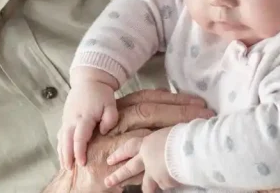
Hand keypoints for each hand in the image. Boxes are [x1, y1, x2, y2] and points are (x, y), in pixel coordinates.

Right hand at [59, 80, 117, 168]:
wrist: (89, 80)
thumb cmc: (101, 94)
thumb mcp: (110, 104)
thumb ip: (110, 119)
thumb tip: (103, 133)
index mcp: (84, 116)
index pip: (79, 137)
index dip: (79, 151)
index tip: (81, 163)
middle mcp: (72, 119)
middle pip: (66, 140)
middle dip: (67, 155)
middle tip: (69, 169)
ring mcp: (66, 118)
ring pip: (61, 138)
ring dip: (62, 152)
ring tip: (64, 166)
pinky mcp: (65, 118)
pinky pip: (60, 134)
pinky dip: (60, 145)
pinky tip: (62, 154)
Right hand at [68, 89, 213, 191]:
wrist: (75, 181)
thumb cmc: (98, 162)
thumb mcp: (120, 144)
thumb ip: (140, 136)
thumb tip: (167, 131)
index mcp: (116, 113)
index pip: (148, 99)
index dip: (172, 98)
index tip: (195, 100)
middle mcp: (114, 120)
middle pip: (150, 107)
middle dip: (178, 106)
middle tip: (204, 110)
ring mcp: (113, 136)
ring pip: (147, 122)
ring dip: (174, 121)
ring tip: (197, 124)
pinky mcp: (112, 154)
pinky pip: (138, 144)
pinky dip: (157, 143)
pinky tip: (174, 142)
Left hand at [105, 127, 179, 192]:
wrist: (189, 150)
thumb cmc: (181, 137)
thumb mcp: (168, 134)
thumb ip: (163, 144)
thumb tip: (167, 147)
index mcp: (147, 144)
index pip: (129, 148)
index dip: (119, 154)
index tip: (109, 160)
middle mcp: (147, 159)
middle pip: (129, 169)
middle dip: (118, 176)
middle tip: (107, 182)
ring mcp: (154, 173)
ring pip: (147, 185)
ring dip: (146, 189)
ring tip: (146, 192)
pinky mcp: (163, 183)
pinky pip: (166, 186)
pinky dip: (170, 184)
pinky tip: (176, 181)